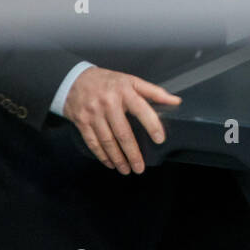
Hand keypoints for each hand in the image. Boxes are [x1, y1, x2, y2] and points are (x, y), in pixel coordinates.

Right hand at [62, 67, 180, 173]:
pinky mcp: (81, 122)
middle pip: (123, 132)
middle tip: (140, 167)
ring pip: (107, 141)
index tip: (159, 139)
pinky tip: (110, 163)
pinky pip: (93, 142)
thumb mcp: (131, 81)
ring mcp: (93, 113)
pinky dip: (102, 155)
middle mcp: (108, 103)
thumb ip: (154, 92)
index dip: (152, 125)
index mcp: (124, 91)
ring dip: (118, 158)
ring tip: (126, 169)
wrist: (74, 80)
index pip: (142, 109)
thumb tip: (175, 101)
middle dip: (133, 153)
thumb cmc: (107, 82)